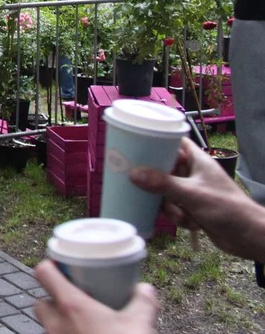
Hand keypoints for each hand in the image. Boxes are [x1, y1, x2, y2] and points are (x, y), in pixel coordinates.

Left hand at [34, 260, 156, 333]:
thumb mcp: (141, 325)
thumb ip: (144, 302)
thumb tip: (145, 288)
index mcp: (71, 306)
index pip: (43, 273)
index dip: (49, 267)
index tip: (60, 267)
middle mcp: (56, 324)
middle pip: (40, 304)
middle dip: (53, 302)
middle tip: (75, 303)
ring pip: (47, 328)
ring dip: (59, 325)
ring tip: (81, 328)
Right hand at [130, 138, 264, 261]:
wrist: (248, 237)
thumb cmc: (225, 207)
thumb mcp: (190, 194)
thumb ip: (162, 183)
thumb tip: (133, 174)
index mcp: (197, 160)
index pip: (173, 142)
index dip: (156, 143)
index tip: (137, 149)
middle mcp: (193, 173)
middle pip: (164, 170)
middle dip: (158, 185)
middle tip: (148, 190)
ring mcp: (192, 191)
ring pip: (166, 192)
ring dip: (169, 206)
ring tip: (180, 215)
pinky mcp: (192, 208)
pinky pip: (173, 207)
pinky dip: (178, 216)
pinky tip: (188, 224)